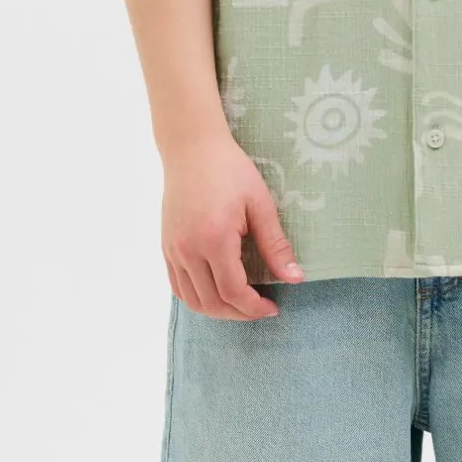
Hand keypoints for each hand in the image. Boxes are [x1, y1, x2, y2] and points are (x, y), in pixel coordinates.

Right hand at [161, 130, 304, 318]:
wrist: (192, 148)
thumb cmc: (230, 170)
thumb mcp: (260, 203)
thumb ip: (275, 244)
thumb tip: (295, 278)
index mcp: (214, 239)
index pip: (233, 291)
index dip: (254, 307)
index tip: (273, 307)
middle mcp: (188, 250)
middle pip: (211, 302)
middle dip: (239, 313)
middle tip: (261, 308)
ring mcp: (173, 250)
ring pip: (191, 300)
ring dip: (217, 310)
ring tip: (240, 304)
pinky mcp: (166, 246)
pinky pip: (177, 286)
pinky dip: (197, 298)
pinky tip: (217, 291)